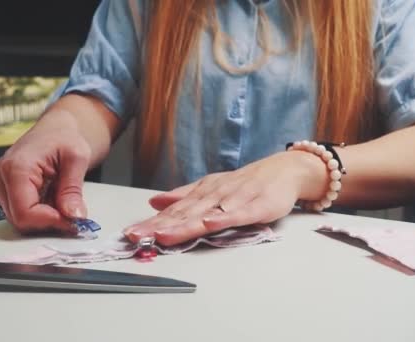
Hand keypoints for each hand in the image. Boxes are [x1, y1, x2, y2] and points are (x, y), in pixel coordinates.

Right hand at [0, 111, 90, 233]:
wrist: (55, 129)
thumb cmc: (63, 137)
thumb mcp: (77, 158)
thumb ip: (73, 189)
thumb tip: (74, 216)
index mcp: (15, 167)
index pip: (25, 213)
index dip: (51, 221)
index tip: (72, 220)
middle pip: (21, 220)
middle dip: (49, 219)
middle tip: (71, 207)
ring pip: (19, 220)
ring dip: (44, 215)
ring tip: (57, 194)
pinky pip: (18, 213)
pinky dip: (37, 211)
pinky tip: (47, 195)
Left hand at [123, 151, 327, 245]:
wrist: (283, 170)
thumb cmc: (247, 183)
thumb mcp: (211, 187)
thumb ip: (184, 196)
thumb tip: (154, 202)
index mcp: (203, 193)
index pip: (173, 210)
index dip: (151, 222)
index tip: (131, 232)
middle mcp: (214, 195)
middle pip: (183, 214)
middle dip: (157, 226)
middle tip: (135, 236)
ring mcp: (234, 200)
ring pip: (205, 214)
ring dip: (182, 225)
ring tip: (160, 235)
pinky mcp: (256, 207)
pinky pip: (237, 215)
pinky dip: (221, 219)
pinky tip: (207, 224)